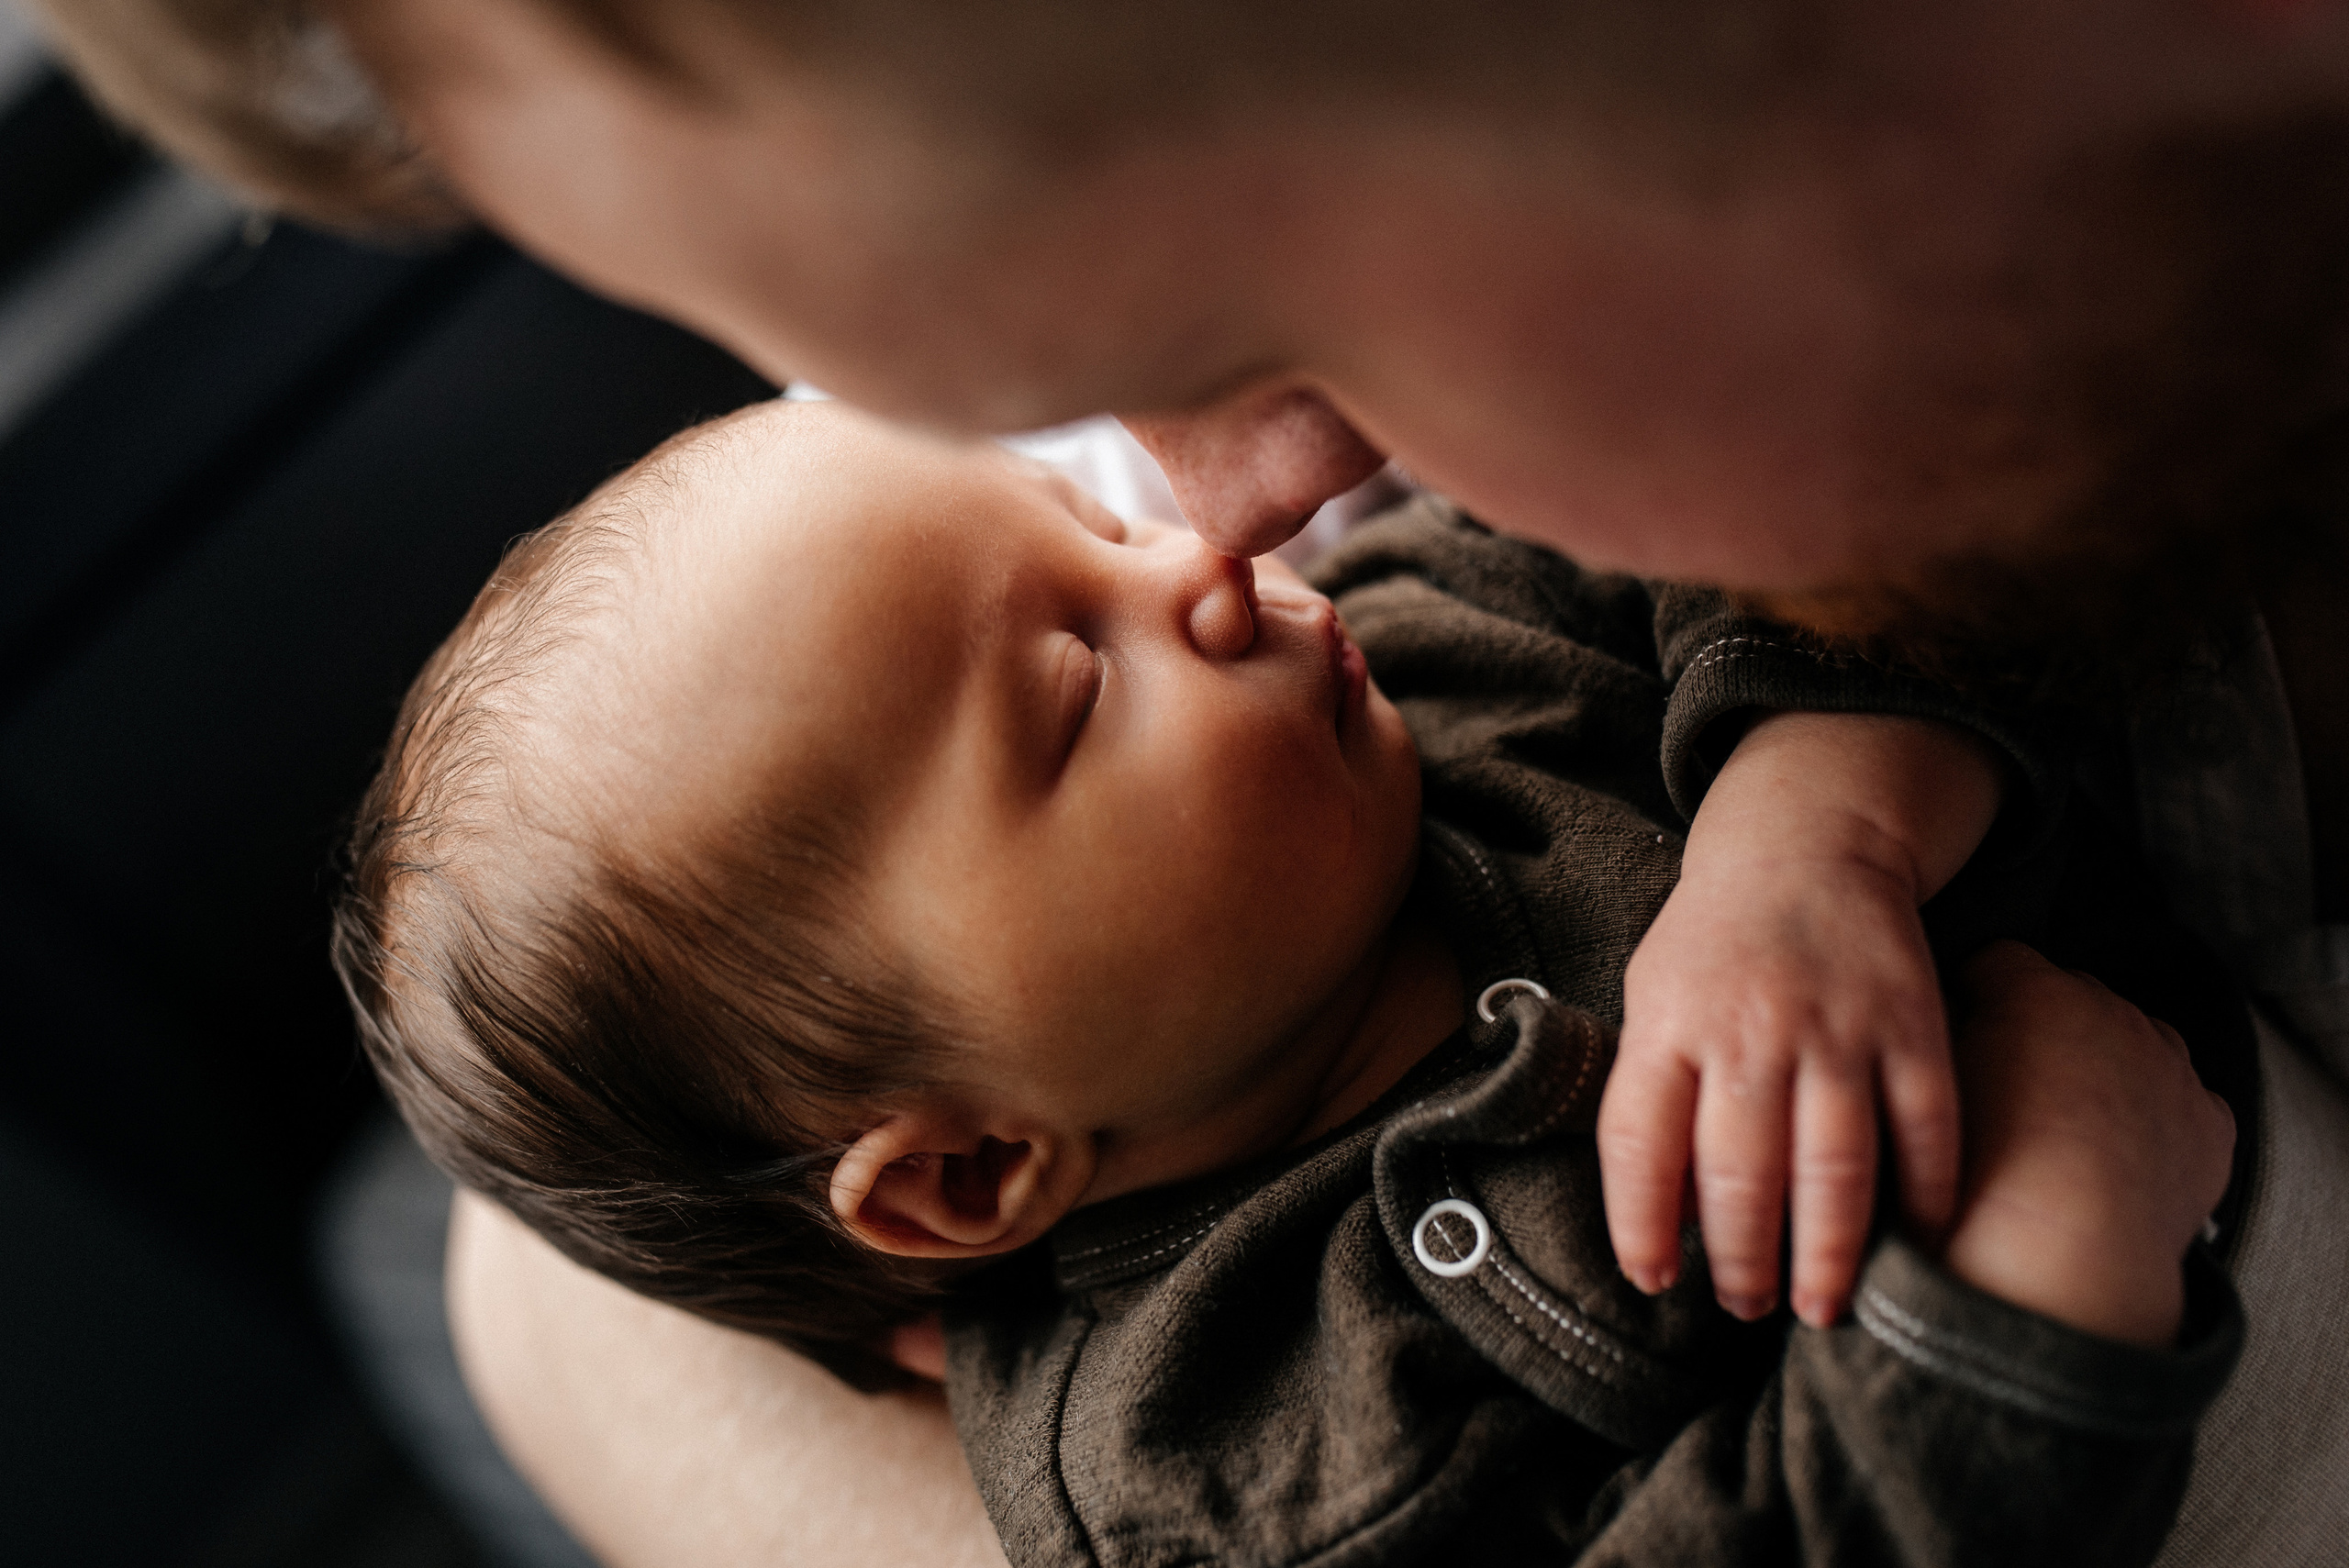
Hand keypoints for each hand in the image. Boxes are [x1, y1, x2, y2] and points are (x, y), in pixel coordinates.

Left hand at [1599, 843, 1959, 1326]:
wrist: (1804, 846)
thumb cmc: (1712, 946)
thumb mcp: (1652, 1000)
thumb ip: (1652, 1095)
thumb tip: (1664, 1219)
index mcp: (1669, 1025)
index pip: (1638, 1143)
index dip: (1640, 1224)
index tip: (1653, 1280)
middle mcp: (1749, 1029)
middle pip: (1740, 1173)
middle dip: (1742, 1261)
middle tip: (1747, 1307)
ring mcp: (1836, 1027)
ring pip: (1834, 1166)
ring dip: (1829, 1253)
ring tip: (1819, 1306)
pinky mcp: (1912, 1024)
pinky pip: (1925, 1128)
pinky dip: (1925, 1196)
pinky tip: (1915, 1243)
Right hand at [1939, 943, 2233, 1347]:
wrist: (2057, 1260)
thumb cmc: (1976, 1179)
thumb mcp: (1926, 1089)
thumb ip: (1937, 1039)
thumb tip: (1941, 1027)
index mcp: (2039, 992)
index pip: (2000, 962)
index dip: (1977, 995)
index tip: (1963, 1030)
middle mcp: (2114, 1014)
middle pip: (2073, 998)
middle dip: (2047, 1033)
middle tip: (2013, 1090)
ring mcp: (2170, 1067)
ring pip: (2135, 1046)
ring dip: (2107, 1071)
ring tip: (2068, 1131)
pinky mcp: (2210, 1122)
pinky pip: (2184, 1103)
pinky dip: (2159, 1121)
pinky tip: (2123, 1157)